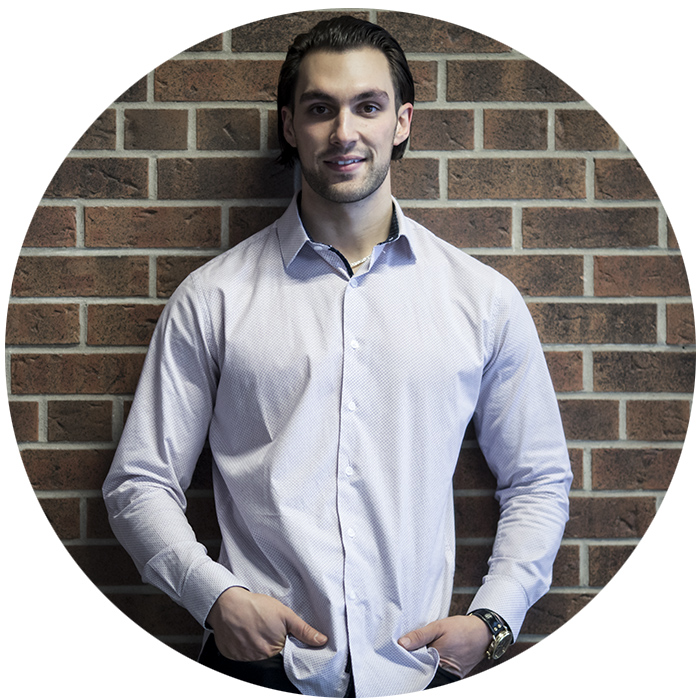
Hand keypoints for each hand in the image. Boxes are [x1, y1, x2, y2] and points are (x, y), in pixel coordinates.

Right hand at [205, 586, 327, 661]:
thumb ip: (304, 630)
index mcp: (273, 649)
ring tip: (252, 626)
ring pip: (254, 652)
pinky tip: (242, 631)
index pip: (283, 650)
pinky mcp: (230, 653)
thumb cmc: (256, 606)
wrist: (228, 603)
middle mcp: (258, 656)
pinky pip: (239, 652)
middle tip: (263, 625)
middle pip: (269, 652)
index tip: (277, 630)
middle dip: (269, 640)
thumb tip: (321, 641)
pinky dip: (241, 644)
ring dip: (254, 642)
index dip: (282, 639)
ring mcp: (242, 656)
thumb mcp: (285, 614)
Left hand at [398, 615, 490, 678]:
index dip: (406, 657)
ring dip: (423, 661)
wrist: (483, 633)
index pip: (414, 665)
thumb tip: (401, 644)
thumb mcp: (438, 627)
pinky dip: (432, 663)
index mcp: (437, 660)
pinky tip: (429, 653)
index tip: (399, 649)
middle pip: (422, 670)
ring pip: (429, 671)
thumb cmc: (461, 629)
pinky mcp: (453, 675)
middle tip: (409, 648)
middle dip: (414, 660)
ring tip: (420, 649)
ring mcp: (449, 675)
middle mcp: (444, 672)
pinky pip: (438, 671)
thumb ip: (419, 635)